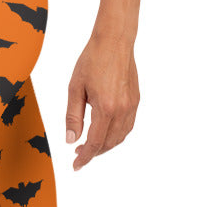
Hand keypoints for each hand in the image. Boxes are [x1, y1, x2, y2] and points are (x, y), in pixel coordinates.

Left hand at [65, 35, 139, 170]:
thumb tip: (71, 140)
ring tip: (90, 146)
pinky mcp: (136, 100)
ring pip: (120, 137)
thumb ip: (73, 117)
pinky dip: (116, 136)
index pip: (95, 143)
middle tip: (78, 154)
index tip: (76, 166)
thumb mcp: (75, 89)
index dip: (85, 158)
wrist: (115, 40)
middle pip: (108, 143)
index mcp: (105, 108)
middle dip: (94, 153)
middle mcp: (122, 110)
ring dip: (105, 146)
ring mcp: (131, 106)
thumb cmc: (92, 60)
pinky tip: (104, 133)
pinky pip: (127, 127)